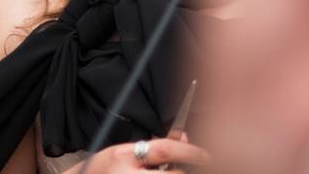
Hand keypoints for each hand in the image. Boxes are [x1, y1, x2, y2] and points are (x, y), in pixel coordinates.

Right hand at [67, 138, 208, 172]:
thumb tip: (184, 138)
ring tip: (158, 173)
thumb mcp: (124, 152)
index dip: (189, 151)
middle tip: (180, 169)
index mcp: (124, 157)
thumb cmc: (102, 169)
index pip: (164, 150)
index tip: (206, 155)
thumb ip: (154, 147)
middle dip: (182, 172)